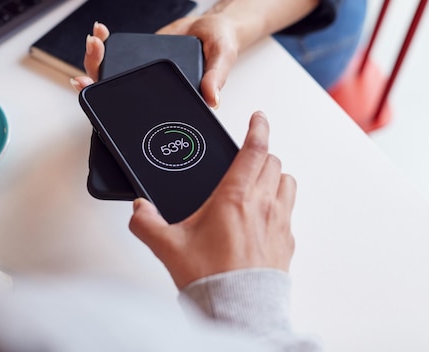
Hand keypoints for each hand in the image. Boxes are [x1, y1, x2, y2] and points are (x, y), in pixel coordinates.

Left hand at [72, 16, 238, 108]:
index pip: (136, 106)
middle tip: (94, 51)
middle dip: (95, 70)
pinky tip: (100, 31)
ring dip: (96, 56)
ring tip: (96, 38)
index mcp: (167, 96)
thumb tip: (213, 99)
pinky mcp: (138, 57)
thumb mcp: (223, 57)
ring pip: (110, 71)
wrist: (214, 27)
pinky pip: (116, 54)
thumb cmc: (220, 45)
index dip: (109, 100)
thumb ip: (216, 77)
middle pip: (113, 87)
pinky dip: (104, 43)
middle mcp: (149, 88)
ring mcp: (142, 72)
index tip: (93, 86)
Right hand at [129, 112, 295, 288]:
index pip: (254, 150)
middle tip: (247, 157)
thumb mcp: (169, 247)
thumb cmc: (211, 278)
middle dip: (261, 153)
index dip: (258, 127)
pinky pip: (289, 211)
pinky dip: (279, 204)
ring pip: (287, 182)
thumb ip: (147, 223)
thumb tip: (138, 209)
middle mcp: (263, 205)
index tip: (258, 117)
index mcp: (236, 197)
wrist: (238, 310)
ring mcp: (279, 223)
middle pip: (273, 162)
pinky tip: (263, 217)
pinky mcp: (287, 242)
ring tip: (258, 183)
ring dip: (275, 176)